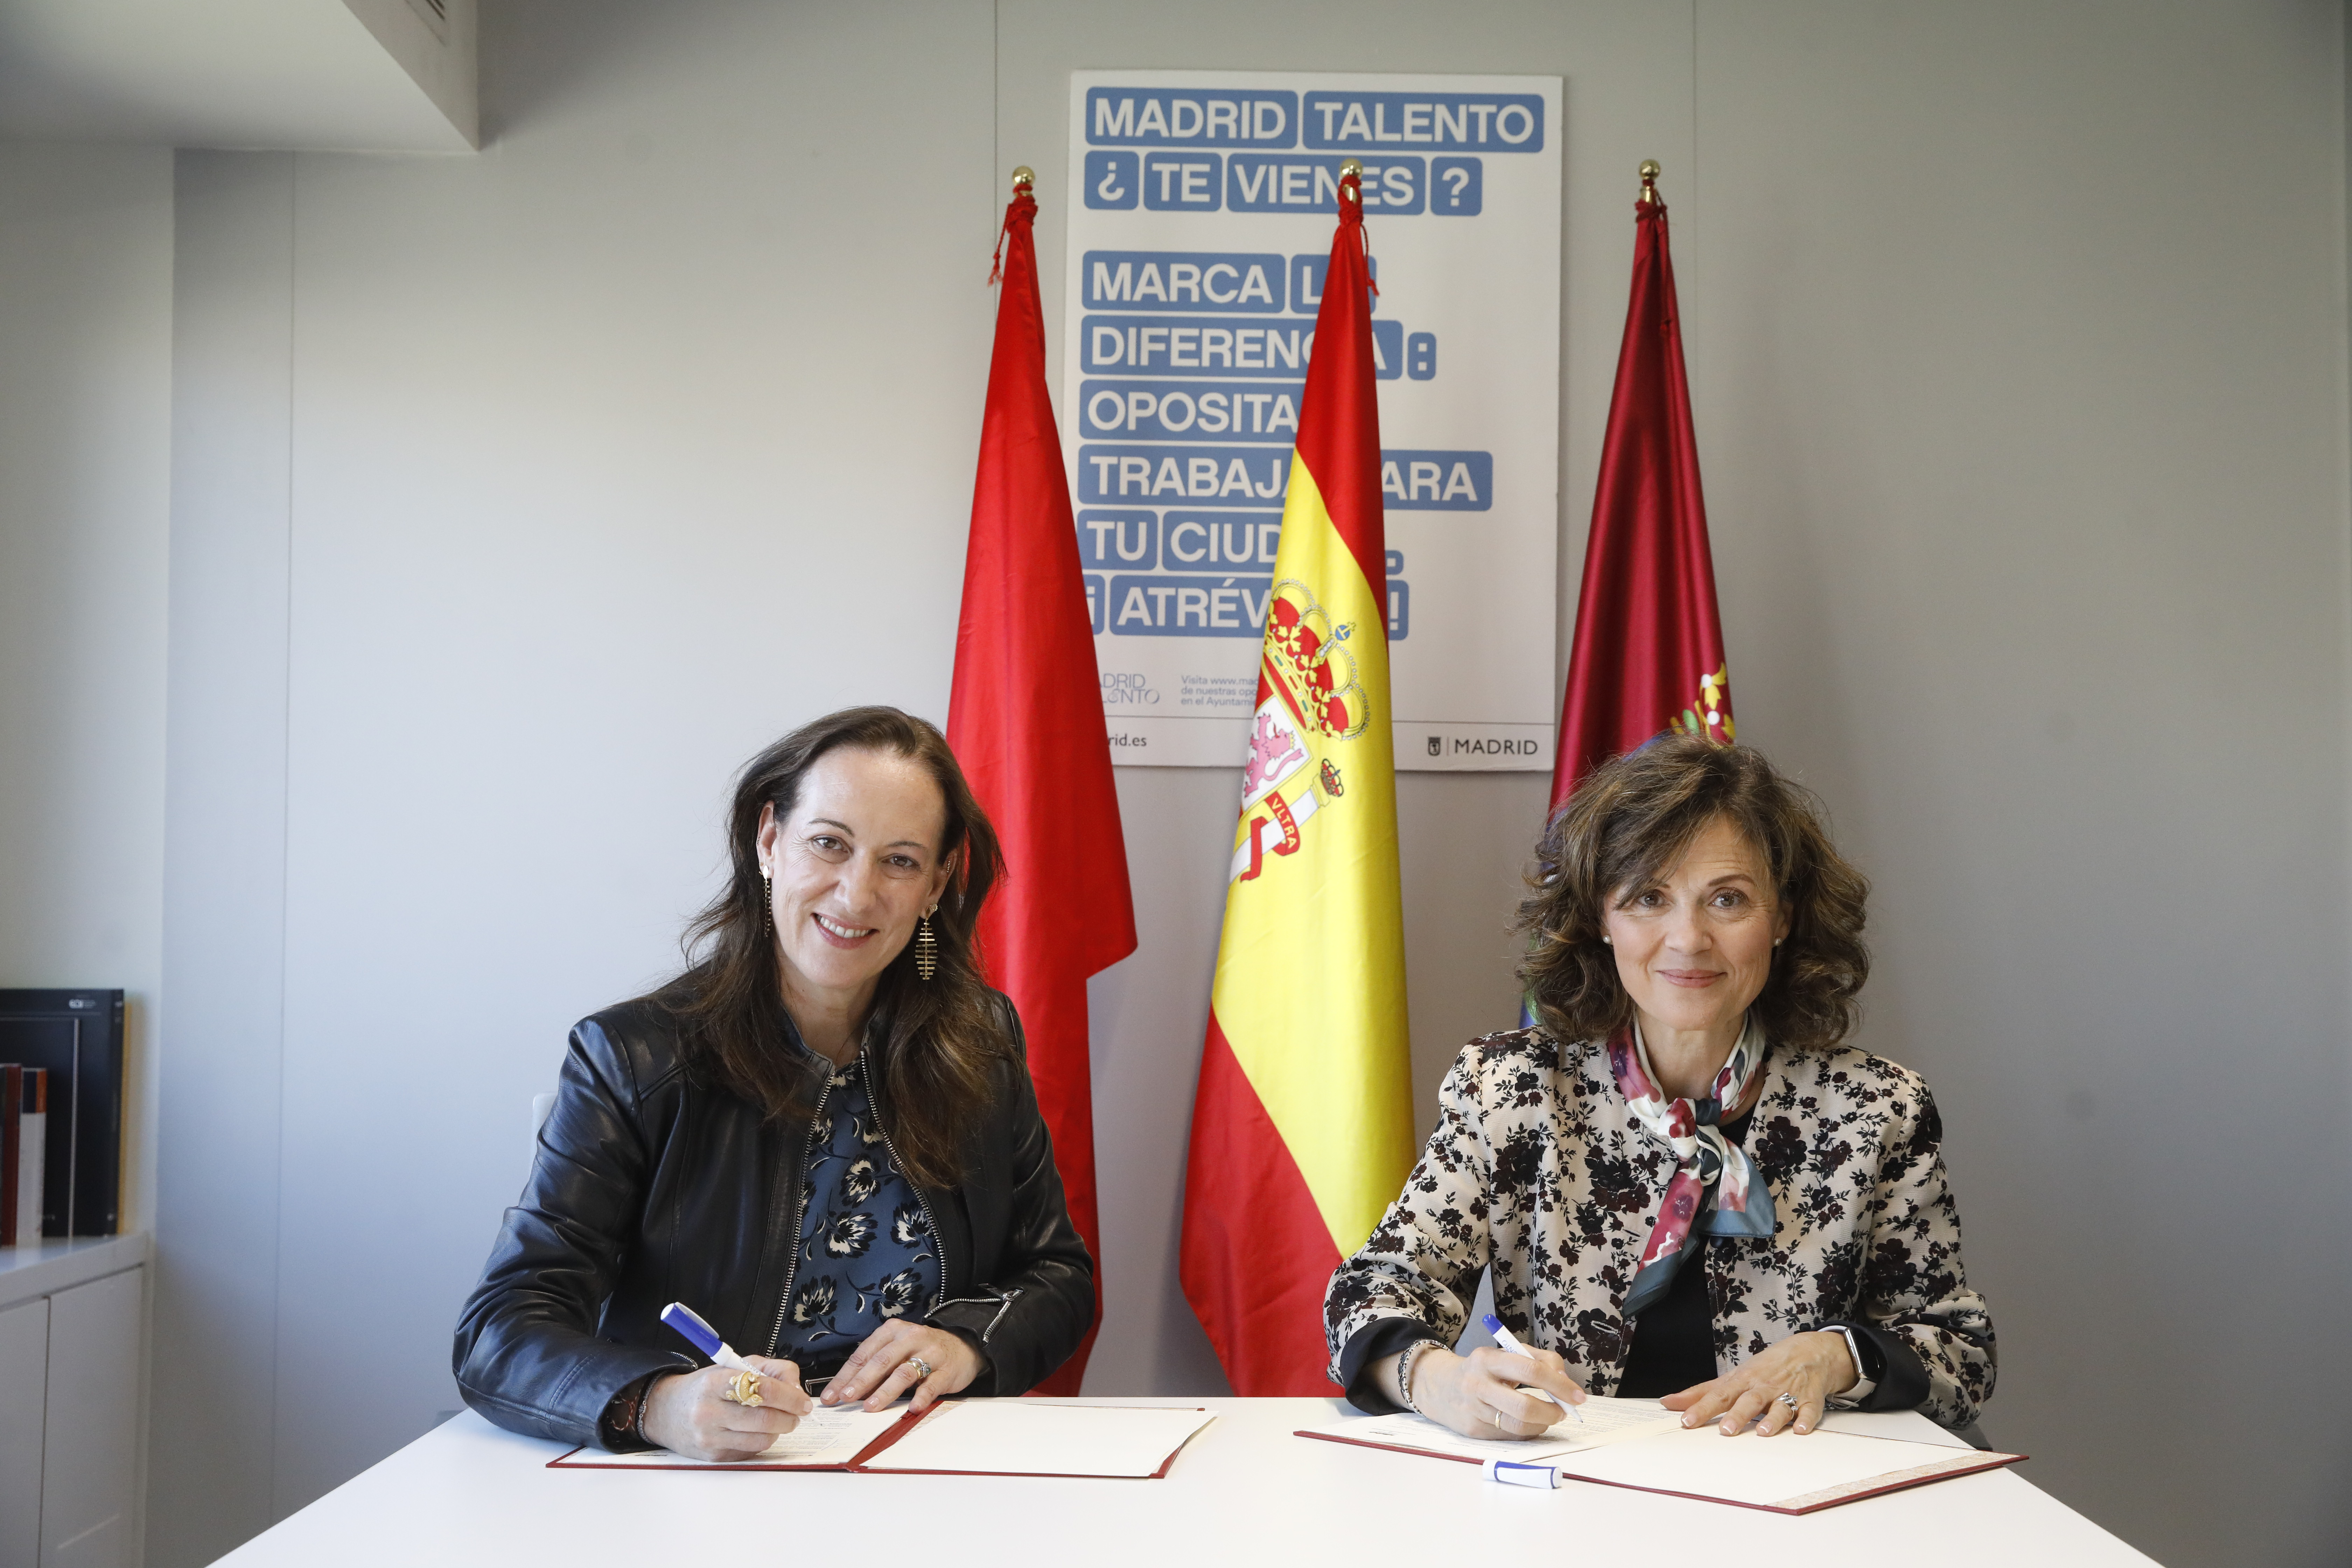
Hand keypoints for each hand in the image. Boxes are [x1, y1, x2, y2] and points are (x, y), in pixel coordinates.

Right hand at [640, 1357, 814, 1460]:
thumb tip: (797, 1389)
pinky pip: (751, 1452)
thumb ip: (771, 1370)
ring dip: (779, 1430)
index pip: (763, 1389)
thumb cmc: (706, 1387)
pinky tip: (758, 1431)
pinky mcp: (713, 1456)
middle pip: (765, 1418)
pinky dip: (762, 1441)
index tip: (803, 1400)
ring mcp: (710, 1437)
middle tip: (797, 1413)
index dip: (790, 1396)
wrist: (667, 1411)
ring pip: (762, 1439)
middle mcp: (709, 1411)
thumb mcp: (735, 1366)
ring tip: (779, 1420)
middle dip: (790, 1416)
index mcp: (715, 1382)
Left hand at [820, 1320, 981, 1413]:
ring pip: (904, 1372)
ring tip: (871, 1406)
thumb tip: (847, 1391)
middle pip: (881, 1361)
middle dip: (861, 1381)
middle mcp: (910, 1338)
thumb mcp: (897, 1350)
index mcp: (892, 1331)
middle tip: (846, 1398)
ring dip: (885, 1391)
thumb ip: (875, 1366)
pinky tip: (912, 1407)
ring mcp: (929, 1353)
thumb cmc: (922, 1350)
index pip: (863, 1354)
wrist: (963, 1346)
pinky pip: (931, 1384)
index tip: (831, 1395)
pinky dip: (921, 1396)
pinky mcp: (945, 1370)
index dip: (845, 1375)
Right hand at [1390, 1344, 1587, 1440]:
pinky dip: (1527, 1431)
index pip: (1530, 1370)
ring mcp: (1473, 1410)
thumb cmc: (1483, 1369)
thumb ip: (1538, 1360)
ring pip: (1519, 1426)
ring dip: (1542, 1424)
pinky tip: (1528, 1423)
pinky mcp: (1473, 1431)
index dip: (1559, 1384)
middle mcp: (1477, 1384)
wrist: (1438, 1386)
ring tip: (1548, 1416)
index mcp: (1487, 1358)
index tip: (1577, 1396)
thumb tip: (1565, 1381)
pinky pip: (1510, 1436)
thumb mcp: (1505, 1353)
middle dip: (1552, 1412)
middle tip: (1564, 1411)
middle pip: (1524, 1406)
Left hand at [1661, 1330, 1856, 1435]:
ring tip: (1763, 1432)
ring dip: (1772, 1419)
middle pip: (1749, 1400)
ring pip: (1780, 1406)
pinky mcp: (1810, 1399)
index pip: (1718, 1395)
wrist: (1808, 1352)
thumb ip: (1701, 1393)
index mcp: (1742, 1381)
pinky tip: (1801, 1429)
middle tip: (1726, 1430)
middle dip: (1737, 1414)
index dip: (1702, 1408)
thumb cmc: (1765, 1368)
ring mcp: (1788, 1392)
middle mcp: (1763, 1387)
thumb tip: (1668, 1402)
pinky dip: (1807, 1419)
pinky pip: (1809, 1410)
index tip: (1686, 1421)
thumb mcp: (1732, 1377)